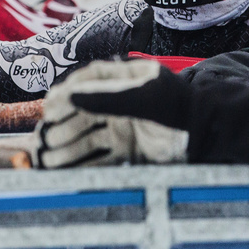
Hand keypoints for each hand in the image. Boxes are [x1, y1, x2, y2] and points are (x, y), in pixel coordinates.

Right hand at [36, 60, 189, 167]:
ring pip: (87, 135)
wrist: (205, 135)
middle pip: (84, 110)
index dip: (68, 90)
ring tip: (46, 156)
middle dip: (62, 124)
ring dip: (66, 145)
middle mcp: (122, 101)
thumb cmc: (176, 109)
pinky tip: (63, 169)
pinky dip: (80, 163)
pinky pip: (98, 156)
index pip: (90, 80)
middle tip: (43, 136)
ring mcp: (124, 127)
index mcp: (127, 79)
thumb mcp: (142, 99)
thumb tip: (68, 95)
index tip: (50, 104)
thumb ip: (107, 97)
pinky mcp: (127, 151)